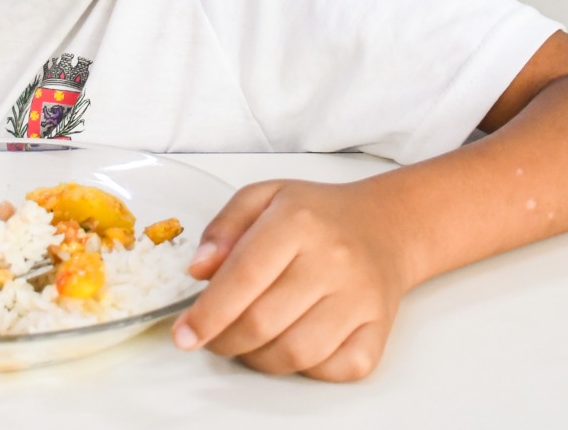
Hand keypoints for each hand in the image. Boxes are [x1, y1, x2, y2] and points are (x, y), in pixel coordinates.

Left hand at [171, 180, 408, 380]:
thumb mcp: (264, 197)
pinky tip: (292, 342)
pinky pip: (332, 369)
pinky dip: (304, 369)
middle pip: (262, 322)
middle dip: (224, 340)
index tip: (183, 334)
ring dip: (258, 358)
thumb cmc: (317, 216)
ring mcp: (360, 299)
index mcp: (299, 221)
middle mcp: (334, 260)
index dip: (207, 313)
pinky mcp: (377, 331)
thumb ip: (223, 228)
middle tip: (213, 336)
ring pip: (294, 354)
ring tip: (248, 339)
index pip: (243, 277)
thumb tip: (199, 270)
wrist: (384, 227)